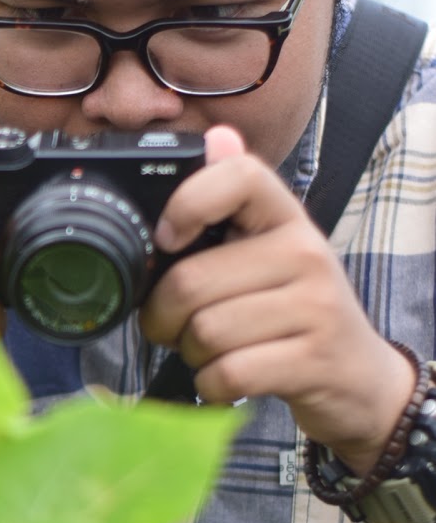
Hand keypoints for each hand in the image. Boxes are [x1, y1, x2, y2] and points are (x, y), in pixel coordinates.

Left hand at [142, 125, 414, 472]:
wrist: (358, 379)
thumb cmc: (295, 312)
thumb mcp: (269, 254)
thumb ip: (231, 207)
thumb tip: (216, 137)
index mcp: (286, 218)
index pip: (240, 175)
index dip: (189, 201)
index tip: (167, 238)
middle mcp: (306, 252)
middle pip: (192, 280)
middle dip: (162, 317)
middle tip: (172, 327)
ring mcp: (314, 307)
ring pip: (204, 332)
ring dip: (190, 354)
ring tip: (211, 352)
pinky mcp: (311, 360)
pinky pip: (226, 373)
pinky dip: (211, 385)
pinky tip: (225, 379)